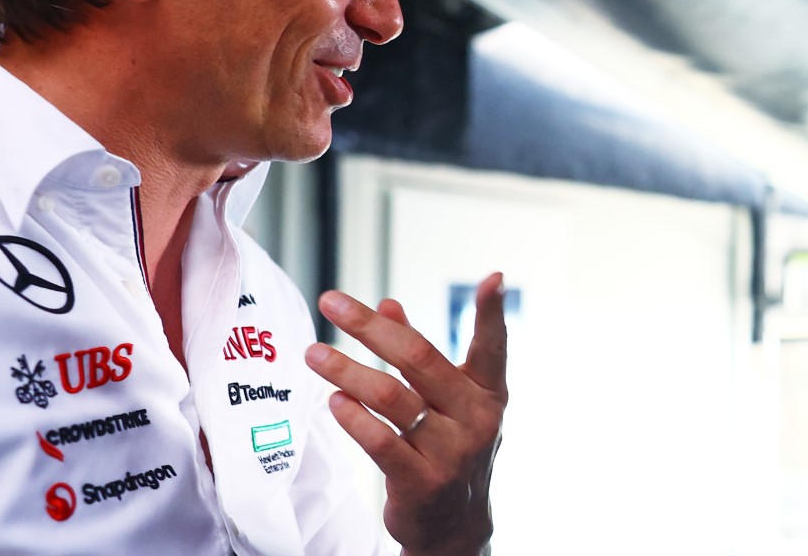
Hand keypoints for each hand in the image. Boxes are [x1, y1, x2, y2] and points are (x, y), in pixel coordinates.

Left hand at [306, 273, 507, 555]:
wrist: (456, 528)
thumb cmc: (450, 449)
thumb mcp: (449, 403)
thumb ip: (420, 354)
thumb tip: (388, 305)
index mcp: (487, 392)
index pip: (492, 346)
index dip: (492, 312)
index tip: (493, 279)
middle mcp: (475, 418)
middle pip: (418, 358)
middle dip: (370, 326)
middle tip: (333, 303)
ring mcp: (451, 452)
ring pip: (391, 397)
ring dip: (346, 370)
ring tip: (313, 354)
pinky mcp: (422, 481)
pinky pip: (380, 440)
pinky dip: (353, 417)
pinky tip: (333, 400)